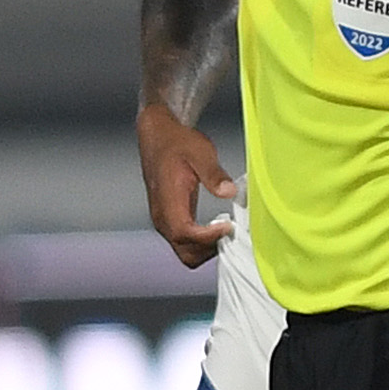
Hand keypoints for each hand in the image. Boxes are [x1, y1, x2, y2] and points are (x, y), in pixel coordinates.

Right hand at [137, 105, 236, 266]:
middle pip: (185, 253)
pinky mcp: (169, 220)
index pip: (184, 233)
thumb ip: (214, 173)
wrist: (157, 136)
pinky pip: (184, 244)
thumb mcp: (200, 151)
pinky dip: (202, 243)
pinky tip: (217, 227)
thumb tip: (228, 191)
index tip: (228, 227)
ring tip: (226, 230)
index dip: (207, 237)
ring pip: (185, 252)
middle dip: (210, 249)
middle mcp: (162, 216)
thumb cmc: (176, 142)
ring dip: (207, 248)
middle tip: (231, 232)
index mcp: (167, 200)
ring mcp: (164, 220)